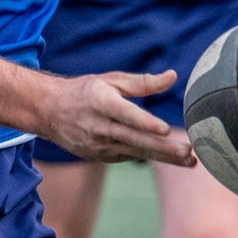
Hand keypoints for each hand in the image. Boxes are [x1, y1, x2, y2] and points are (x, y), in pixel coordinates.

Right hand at [41, 70, 194, 164]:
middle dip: (163, 147)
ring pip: (135, 152)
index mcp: (100, 102)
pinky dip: (149, 156)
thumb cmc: (85, 91)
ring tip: (189, 160)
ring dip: (163, 157)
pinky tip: (171, 158)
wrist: (49, 112)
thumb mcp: (110, 80)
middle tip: (187, 152)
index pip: (126, 114)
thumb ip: (142, 82)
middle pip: (134, 139)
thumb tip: (172, 76)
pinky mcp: (99, 156)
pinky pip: (128, 156)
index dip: (145, 123)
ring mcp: (98, 145)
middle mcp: (99, 126)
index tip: (165, 129)